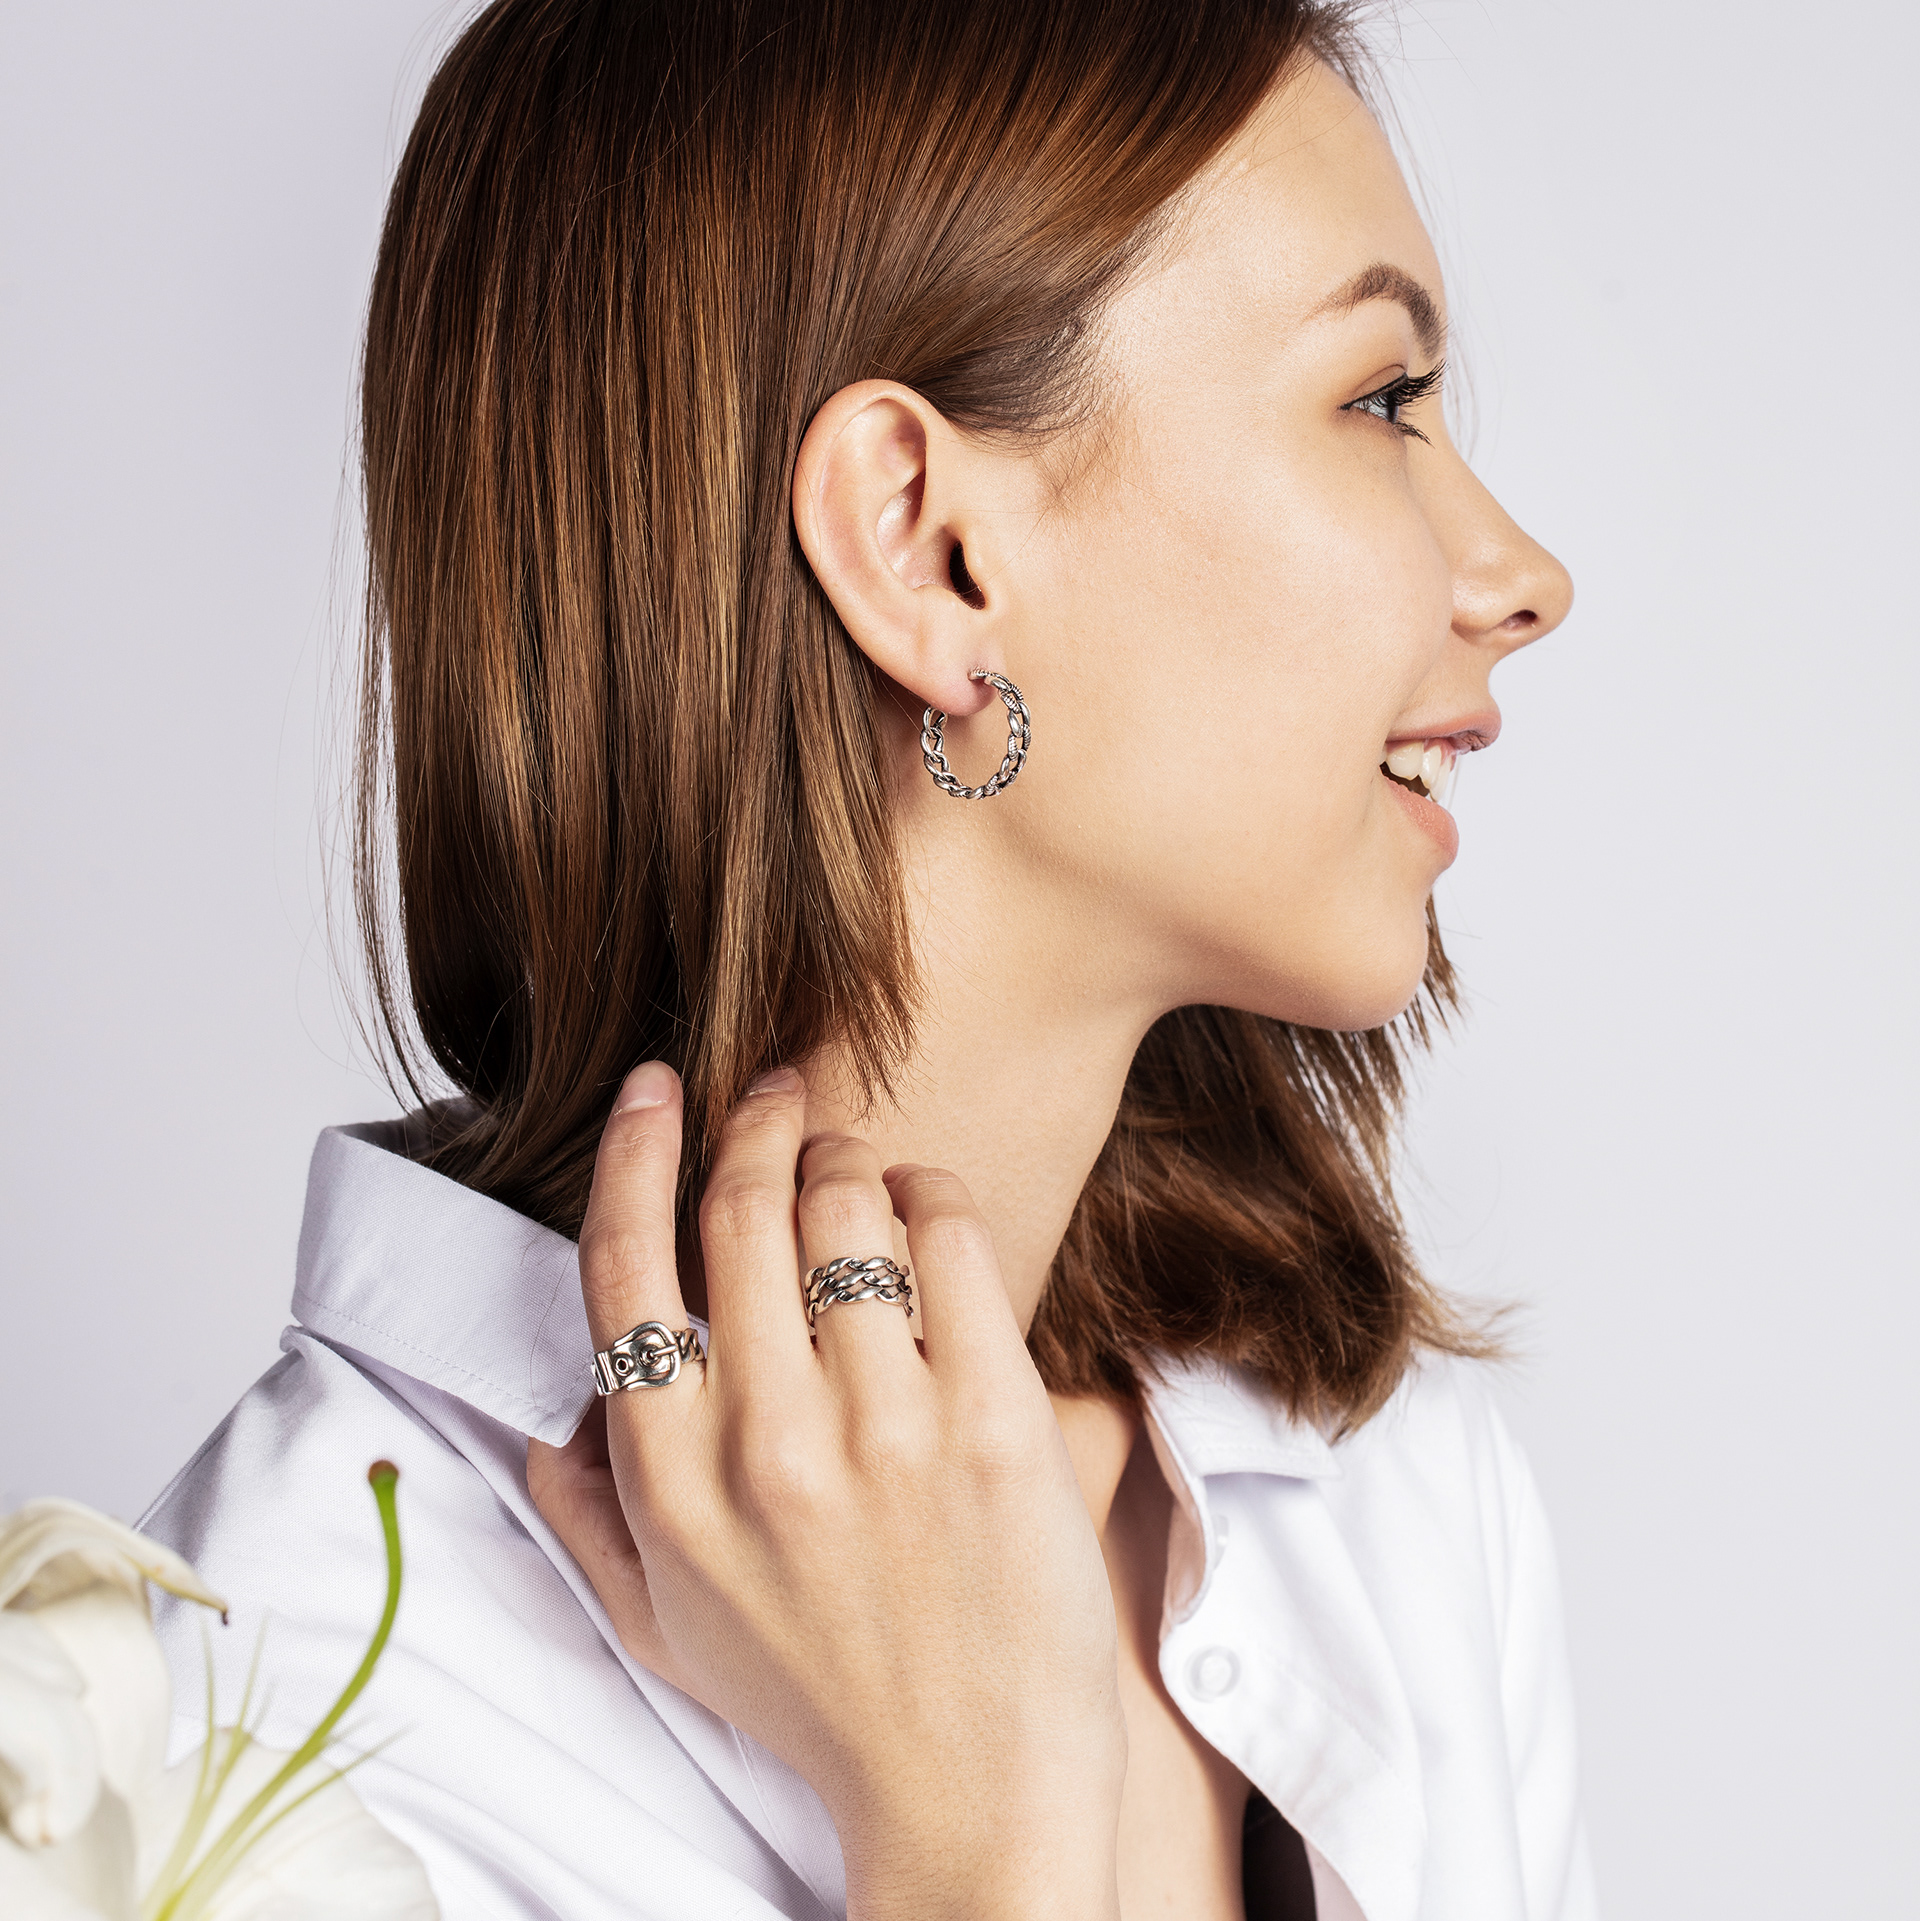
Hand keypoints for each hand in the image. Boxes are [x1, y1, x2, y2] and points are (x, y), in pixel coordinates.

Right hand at [527, 1062, 1124, 1920]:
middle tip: (777, 1087)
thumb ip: (585, 1519)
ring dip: (846, 1154)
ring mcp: (887, 1431)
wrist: (971, 1793)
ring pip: (848, 1208)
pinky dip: (934, 1192)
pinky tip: (926, 1200)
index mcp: (668, 1479)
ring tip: (853, 1158)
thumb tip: (544, 1420)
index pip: (624, 1266)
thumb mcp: (661, 1630)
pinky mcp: (997, 1423)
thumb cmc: (815, 1701)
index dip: (633, 1150)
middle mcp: (765, 1443)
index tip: (655, 1086)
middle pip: (742, 1209)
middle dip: (757, 1120)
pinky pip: (954, 1242)